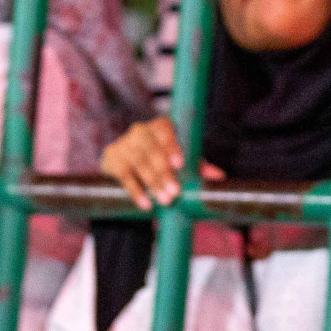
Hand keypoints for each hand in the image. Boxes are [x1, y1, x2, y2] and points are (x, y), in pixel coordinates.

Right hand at [100, 116, 225, 209]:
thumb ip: (198, 166)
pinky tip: (145, 204)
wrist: (126, 163)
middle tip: (175, 193)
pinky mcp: (111, 158)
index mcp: (160, 126)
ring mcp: (124, 143)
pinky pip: (124, 175)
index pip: (165, 131)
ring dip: (153, 183)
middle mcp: (140, 131)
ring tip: (165, 201)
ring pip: (138, 162)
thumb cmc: (161, 159)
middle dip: (164, 173)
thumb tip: (219, 176)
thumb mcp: (179, 160)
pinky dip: (136, 190)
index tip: (179, 164)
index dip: (171, 146)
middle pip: (151, 150)